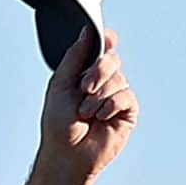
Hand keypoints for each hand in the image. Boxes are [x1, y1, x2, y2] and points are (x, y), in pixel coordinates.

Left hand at [40, 34, 134, 176]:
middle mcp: (102, 83)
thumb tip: (87, 32)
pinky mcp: (127, 113)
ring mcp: (115, 97)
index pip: (100, 49)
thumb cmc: (59, 123)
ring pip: (118, 80)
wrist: (67, 152)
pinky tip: (100, 117)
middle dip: (98, 72)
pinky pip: (126, 97)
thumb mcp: (60, 82)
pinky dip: (111, 105)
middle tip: (83, 88)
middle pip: (112, 60)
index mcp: (85, 72)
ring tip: (86, 113)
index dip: (105, 41)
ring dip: (98, 96)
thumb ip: (75, 55)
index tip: (106, 39)